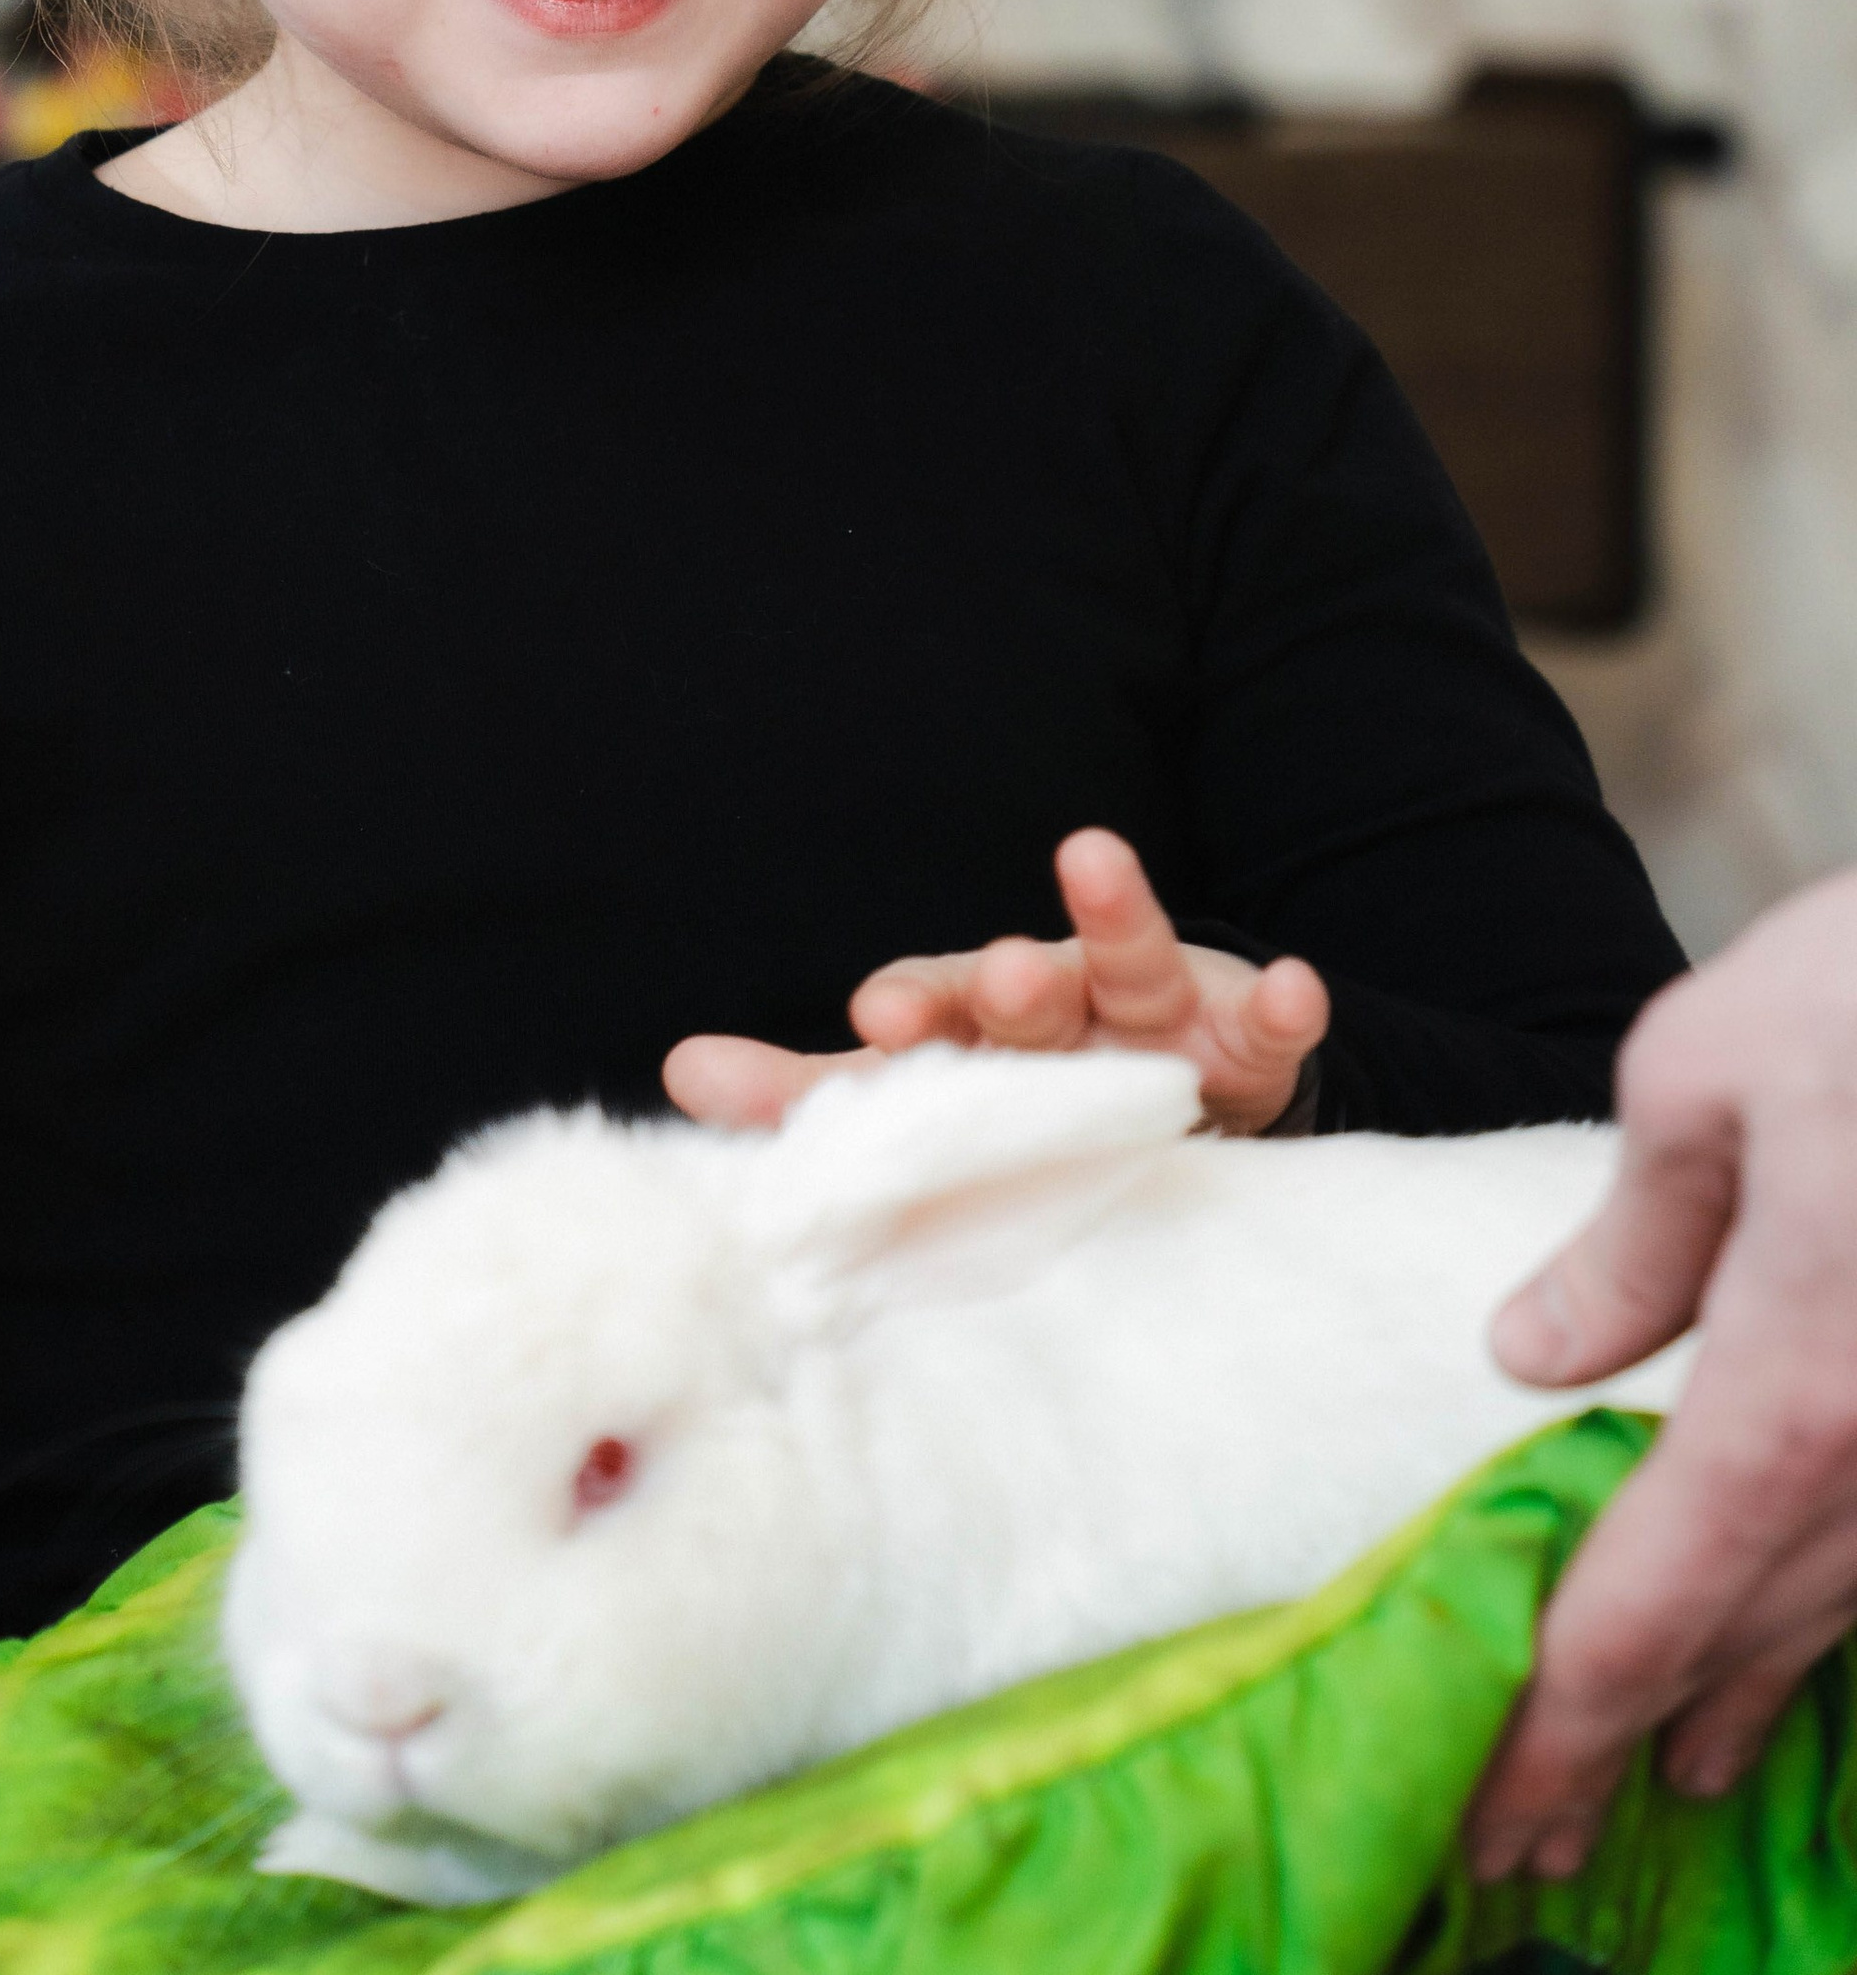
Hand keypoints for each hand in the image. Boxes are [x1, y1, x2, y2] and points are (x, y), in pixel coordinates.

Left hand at [664, 827, 1329, 1135]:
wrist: (1176, 1112)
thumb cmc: (1022, 1100)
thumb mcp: (918, 1101)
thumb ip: (806, 1098)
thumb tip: (678, 1072)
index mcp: (976, 1023)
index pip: (932, 1007)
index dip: (911, 1009)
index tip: (874, 1018)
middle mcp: (1063, 1005)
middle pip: (1032, 985)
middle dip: (1010, 980)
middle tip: (997, 976)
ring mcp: (1157, 1018)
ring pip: (1135, 969)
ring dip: (1119, 919)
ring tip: (1096, 862)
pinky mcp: (1246, 1047)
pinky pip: (1266, 1029)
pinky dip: (1282, 1007)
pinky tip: (1295, 990)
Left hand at [1469, 870, 1856, 1880]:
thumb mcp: (1706, 1068)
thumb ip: (1630, 1240)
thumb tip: (1536, 1359)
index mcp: (1795, 1393)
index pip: (1644, 1611)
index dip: (1555, 1730)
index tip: (1486, 1821)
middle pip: (1746, 1644)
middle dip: (1629, 1746)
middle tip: (1532, 1836)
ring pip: (1845, 1609)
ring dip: (1750, 1693)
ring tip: (1679, 1764)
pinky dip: (1837, 1606)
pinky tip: (1808, 1631)